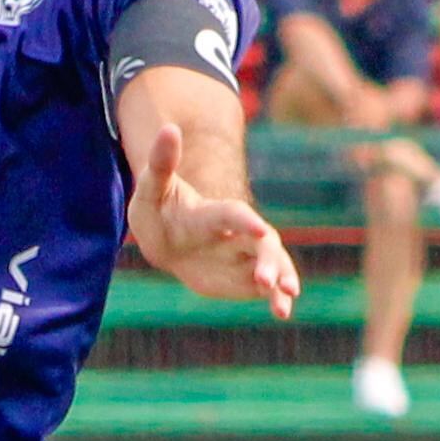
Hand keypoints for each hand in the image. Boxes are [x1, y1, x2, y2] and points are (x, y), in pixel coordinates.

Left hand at [130, 121, 301, 314]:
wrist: (167, 236)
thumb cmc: (159, 208)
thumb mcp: (152, 187)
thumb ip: (162, 162)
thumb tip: (168, 127)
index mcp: (213, 213)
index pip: (233, 215)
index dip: (245, 221)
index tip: (259, 229)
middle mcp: (237, 233)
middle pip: (261, 243)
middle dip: (268, 260)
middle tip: (269, 281)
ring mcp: (244, 254)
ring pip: (272, 264)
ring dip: (281, 279)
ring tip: (287, 300)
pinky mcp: (247, 276)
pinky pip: (267, 288)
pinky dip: (276, 299)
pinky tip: (283, 312)